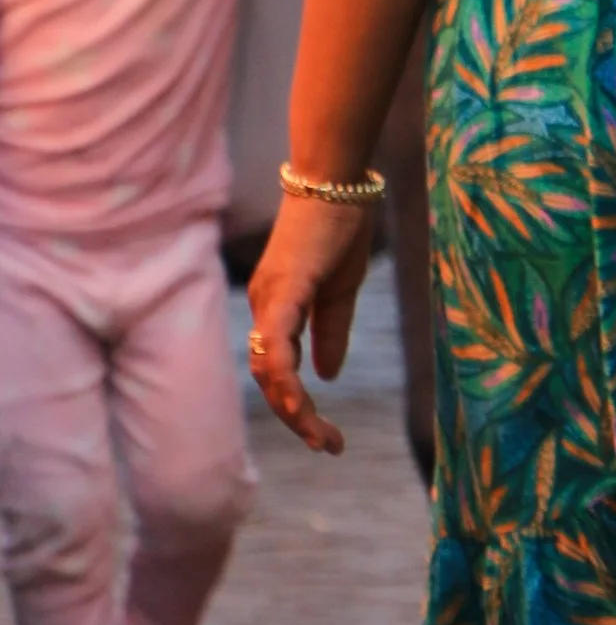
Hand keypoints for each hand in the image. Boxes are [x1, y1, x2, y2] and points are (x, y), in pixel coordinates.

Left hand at [246, 191, 378, 455]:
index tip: (329, 437)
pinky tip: (299, 402)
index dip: (299, 408)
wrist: (337, 178)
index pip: (280, 371)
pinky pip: (278, 340)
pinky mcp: (284, 288)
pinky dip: (285, 374)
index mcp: (278, 309)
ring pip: (270, 368)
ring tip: (320, 436)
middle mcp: (265, 308)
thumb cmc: (340, 226)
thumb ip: (332, 332)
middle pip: (271, 378)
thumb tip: (327, 376)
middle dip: (297, 419)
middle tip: (328, 446)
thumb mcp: (342, 289)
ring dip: (293, 408)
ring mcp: (270, 298)